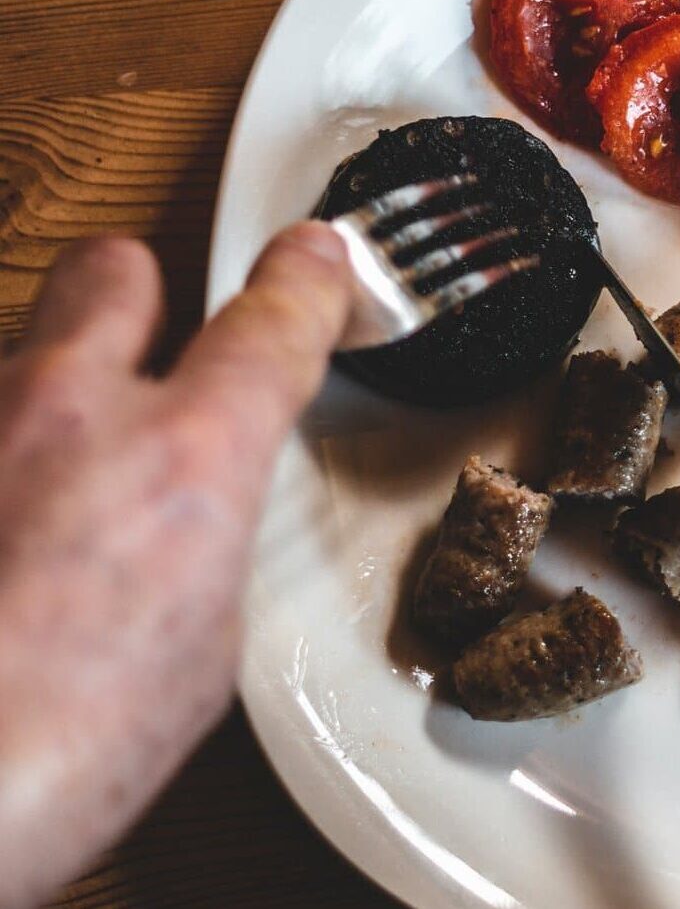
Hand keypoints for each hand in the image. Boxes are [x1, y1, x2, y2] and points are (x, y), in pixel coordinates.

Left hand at [0, 225, 351, 908]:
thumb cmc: (54, 753)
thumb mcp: (205, 649)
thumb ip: (205, 542)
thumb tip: (187, 526)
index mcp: (185, 458)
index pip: (272, 318)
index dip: (306, 282)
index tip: (311, 264)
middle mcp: (64, 412)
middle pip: (116, 268)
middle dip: (140, 292)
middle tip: (151, 342)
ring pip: (18, 345)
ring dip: (45, 391)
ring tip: (46, 479)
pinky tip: (0, 530)